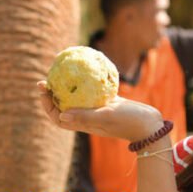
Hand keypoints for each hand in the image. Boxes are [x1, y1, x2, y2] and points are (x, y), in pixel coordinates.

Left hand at [38, 81, 163, 141]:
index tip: (43, 90)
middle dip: (51, 94)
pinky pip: (92, 90)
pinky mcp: (107, 102)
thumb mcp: (106, 116)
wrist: (150, 124)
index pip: (58, 117)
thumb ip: (85, 116)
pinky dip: (85, 81)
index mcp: (83, 124)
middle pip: (63, 106)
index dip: (46, 105)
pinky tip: (85, 67)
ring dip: (66, 87)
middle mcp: (87, 118)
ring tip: (60, 72)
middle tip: (45, 79)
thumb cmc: (128, 122)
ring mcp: (96, 109)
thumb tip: (61, 114)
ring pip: (76, 98)